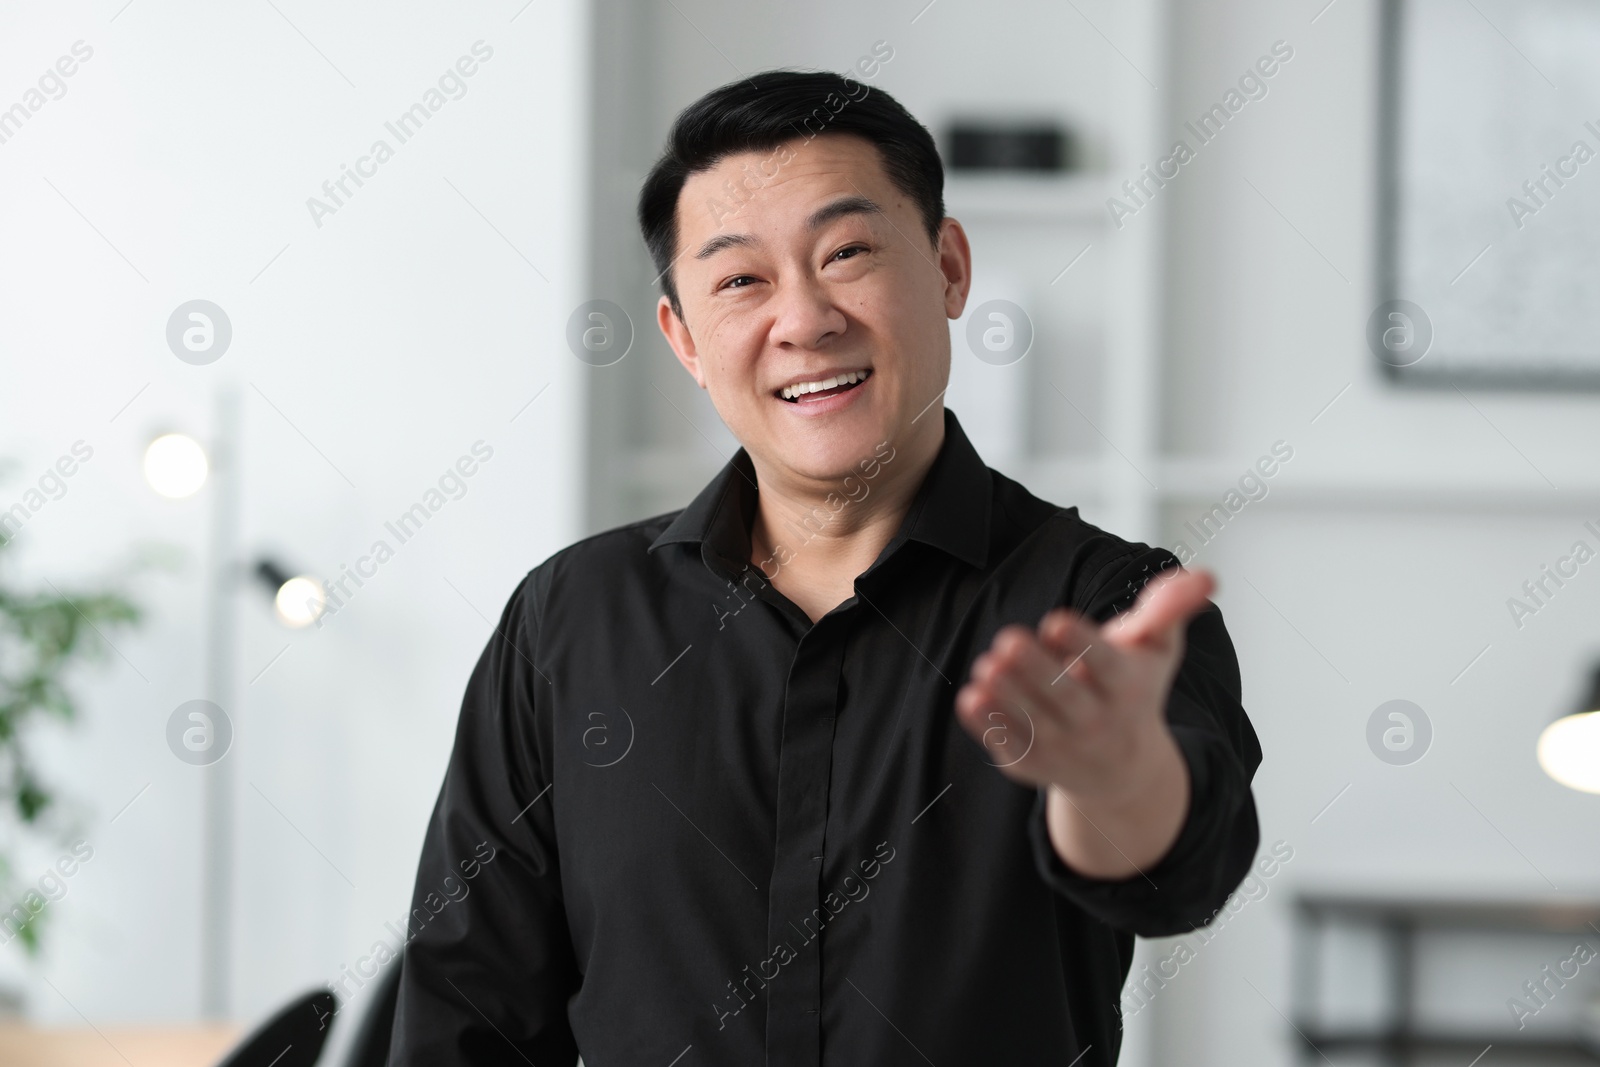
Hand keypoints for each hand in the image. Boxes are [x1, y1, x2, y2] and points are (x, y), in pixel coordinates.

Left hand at [954, 566, 1216, 876]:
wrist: (1120, 769)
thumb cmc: (1133, 690)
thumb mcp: (1156, 649)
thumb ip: (1170, 609)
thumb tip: (1206, 576)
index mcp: (1127, 689)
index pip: (1107, 666)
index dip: (1082, 644)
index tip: (1055, 621)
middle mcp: (1097, 723)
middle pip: (1067, 698)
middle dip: (1037, 671)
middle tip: (1009, 641)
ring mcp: (1062, 748)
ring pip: (1033, 723)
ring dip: (1008, 696)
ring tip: (987, 666)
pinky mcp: (1029, 764)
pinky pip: (1006, 744)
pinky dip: (987, 725)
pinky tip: (970, 697)